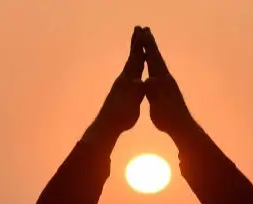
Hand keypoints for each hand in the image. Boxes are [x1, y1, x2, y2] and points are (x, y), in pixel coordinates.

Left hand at [85, 27, 145, 142]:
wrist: (108, 124)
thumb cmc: (122, 115)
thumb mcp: (131, 103)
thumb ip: (136, 91)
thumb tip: (141, 82)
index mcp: (128, 80)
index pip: (136, 60)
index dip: (141, 47)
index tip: (144, 33)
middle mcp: (124, 78)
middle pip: (132, 57)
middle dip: (136, 44)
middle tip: (138, 29)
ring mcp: (122, 84)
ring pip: (130, 64)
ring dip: (135, 53)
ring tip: (137, 44)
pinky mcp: (122, 90)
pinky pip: (130, 73)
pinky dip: (134, 66)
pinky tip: (134, 68)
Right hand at [140, 28, 198, 139]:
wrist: (181, 125)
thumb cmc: (167, 116)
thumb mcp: (157, 104)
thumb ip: (152, 91)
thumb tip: (146, 80)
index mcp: (162, 80)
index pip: (153, 59)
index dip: (147, 46)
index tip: (143, 32)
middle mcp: (166, 78)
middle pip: (157, 57)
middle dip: (151, 44)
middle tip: (146, 30)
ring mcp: (168, 84)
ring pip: (159, 64)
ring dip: (153, 53)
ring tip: (149, 45)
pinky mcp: (168, 90)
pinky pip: (159, 72)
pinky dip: (155, 65)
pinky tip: (154, 67)